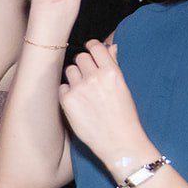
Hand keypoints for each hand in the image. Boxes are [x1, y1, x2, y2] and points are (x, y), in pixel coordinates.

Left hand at [59, 40, 155, 168]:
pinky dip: (67, 92)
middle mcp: (94, 77)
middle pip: (80, 57)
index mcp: (112, 72)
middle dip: (83, 64)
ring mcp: (79, 88)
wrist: (119, 141)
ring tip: (84, 91)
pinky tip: (78, 102)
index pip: (96, 47)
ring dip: (74, 77)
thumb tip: (110, 46)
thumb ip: (114, 65)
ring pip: (69, 71)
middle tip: (88, 76)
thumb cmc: (124, 115)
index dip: (92, 47)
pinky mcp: (67, 100)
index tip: (90, 51)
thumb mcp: (124, 87)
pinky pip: (62, 87)